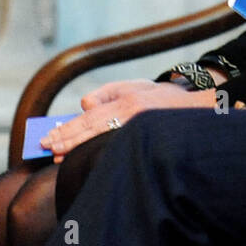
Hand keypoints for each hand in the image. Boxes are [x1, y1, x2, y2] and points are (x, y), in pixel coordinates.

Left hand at [42, 80, 212, 160]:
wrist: (199, 109)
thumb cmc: (164, 98)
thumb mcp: (137, 85)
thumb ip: (108, 93)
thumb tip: (84, 106)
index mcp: (128, 100)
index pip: (90, 115)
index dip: (68, 128)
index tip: (49, 138)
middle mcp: (132, 114)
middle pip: (92, 128)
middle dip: (67, 139)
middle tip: (47, 148)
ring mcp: (140, 129)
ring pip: (102, 139)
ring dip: (78, 148)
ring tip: (58, 156)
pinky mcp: (146, 139)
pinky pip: (117, 147)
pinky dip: (98, 153)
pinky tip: (86, 160)